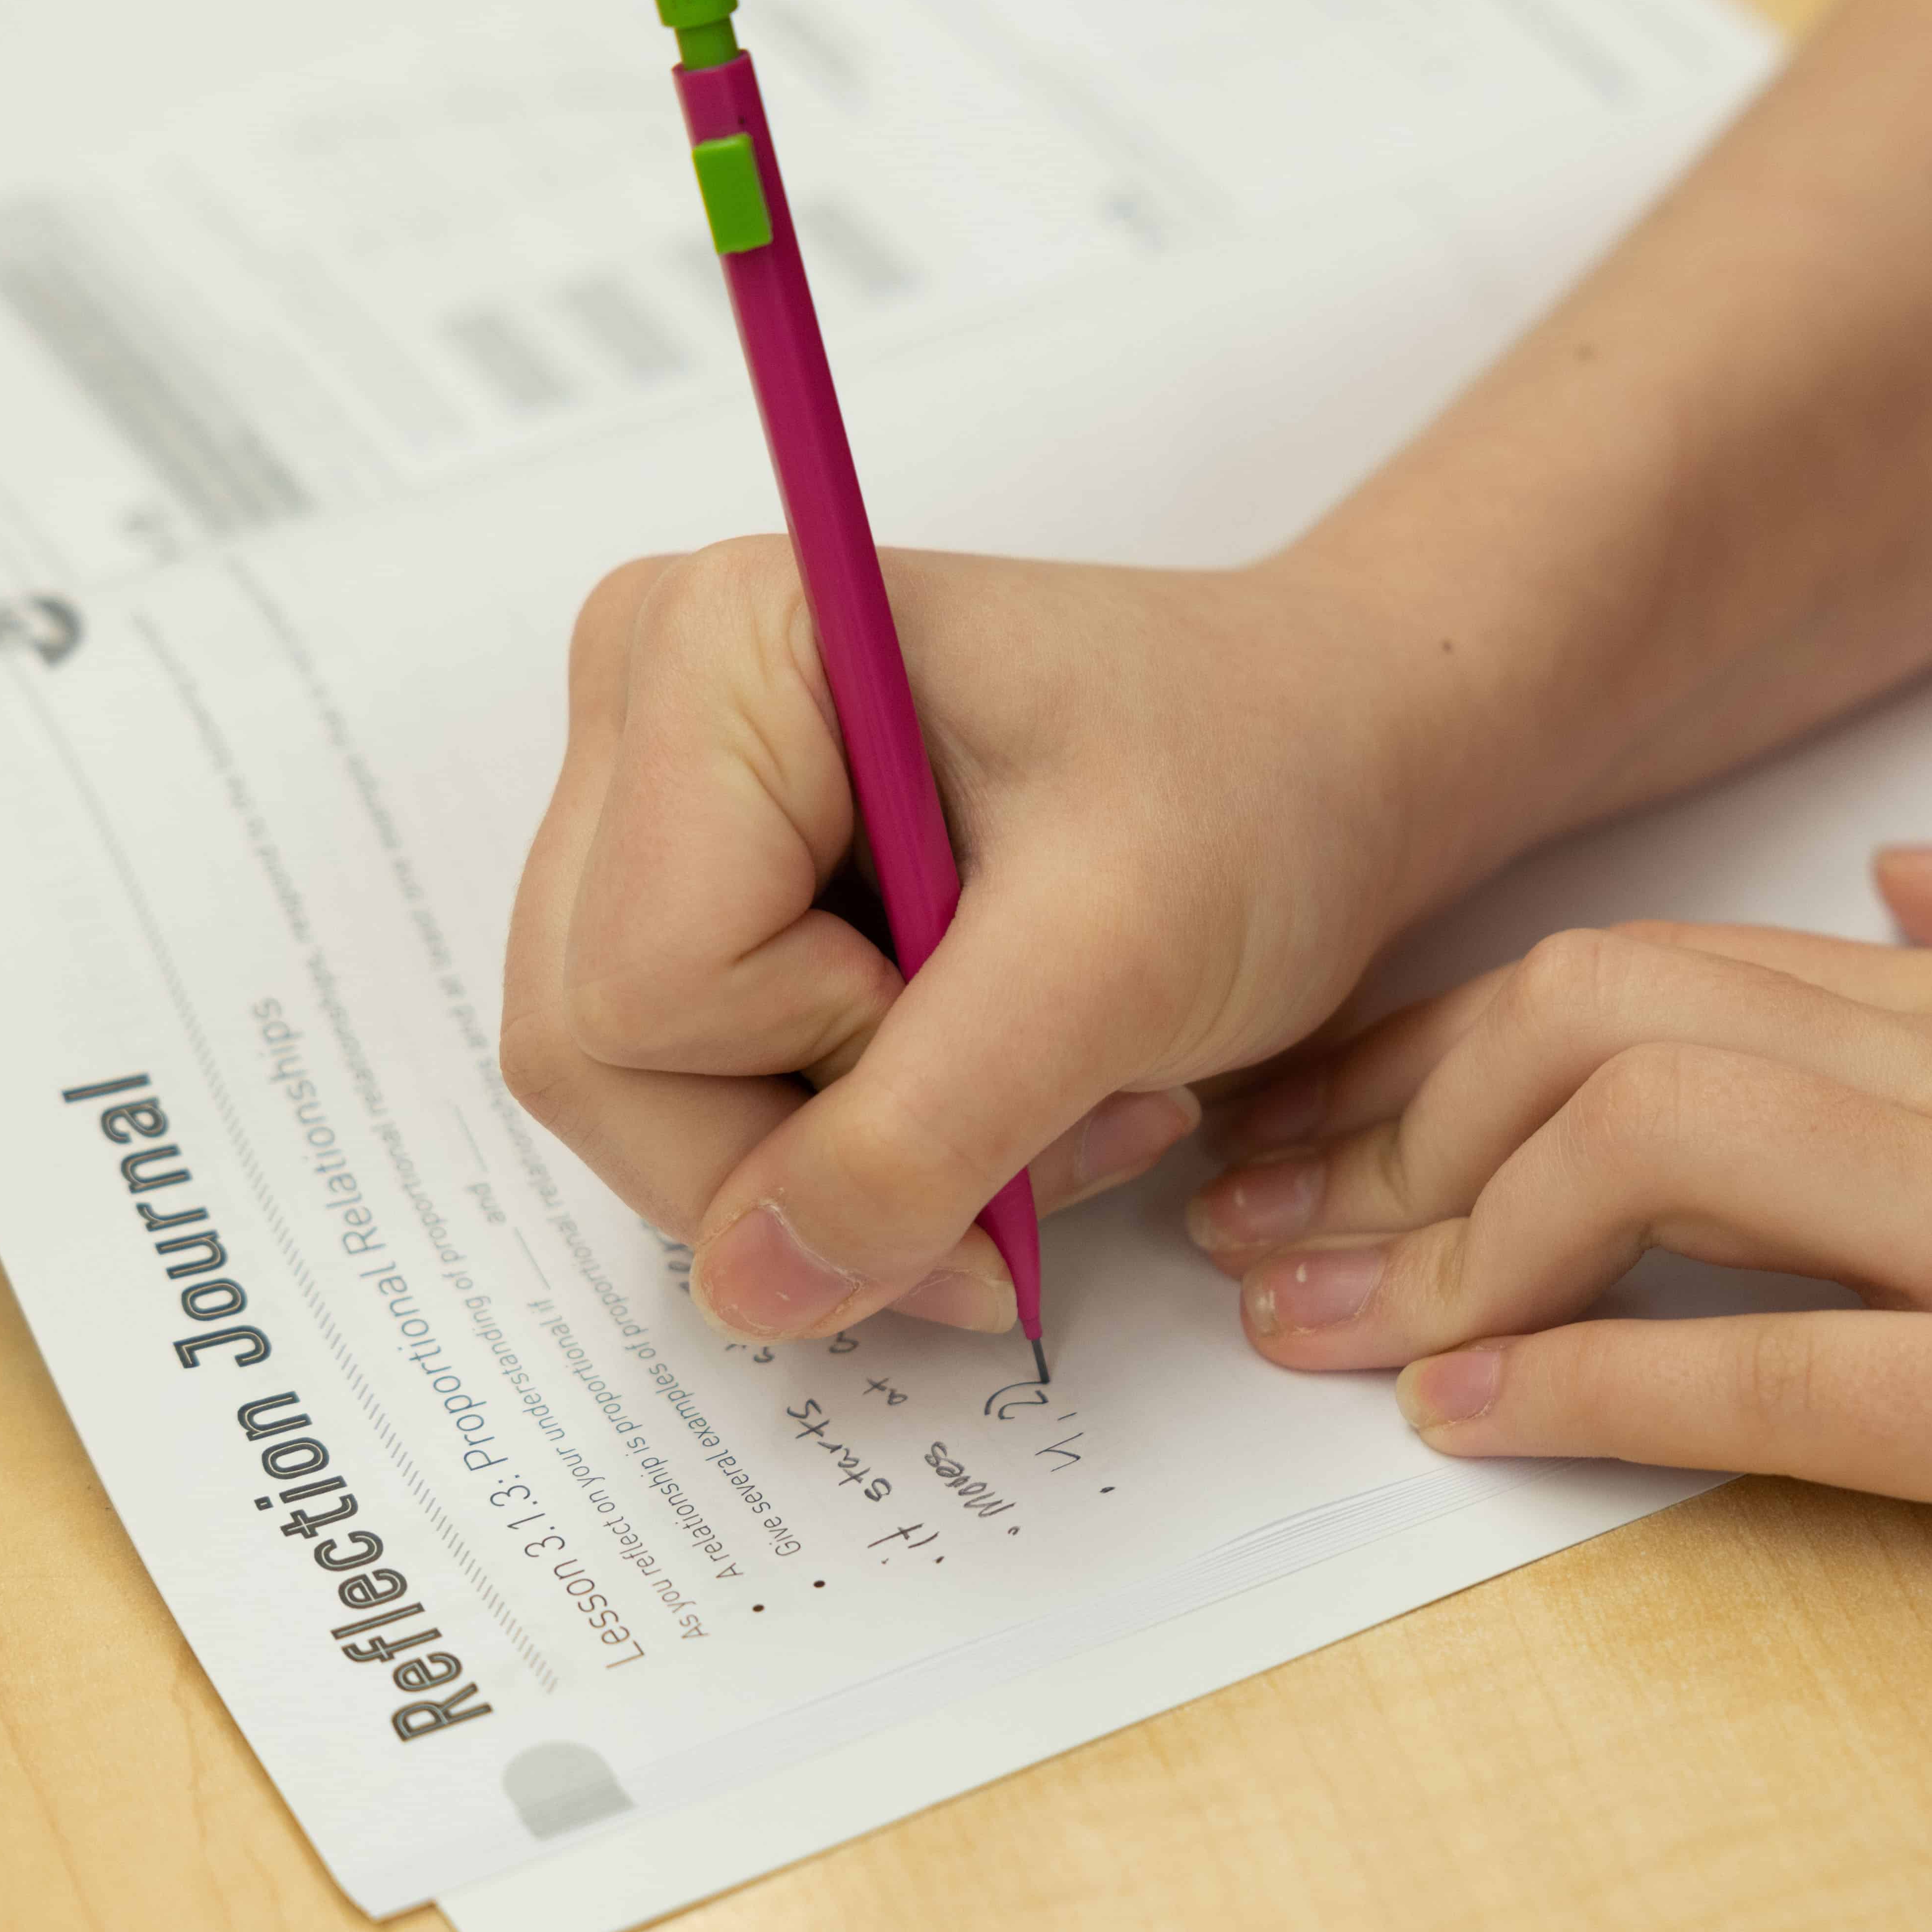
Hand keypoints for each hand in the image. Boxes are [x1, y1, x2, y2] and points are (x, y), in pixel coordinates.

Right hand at [502, 539, 1493, 1343]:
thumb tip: (746, 1289)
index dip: (832, 1067)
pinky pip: (697, 1095)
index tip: (1034, 1018)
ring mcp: (650, 798)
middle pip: (600, 1058)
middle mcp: (638, 699)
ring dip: (860, 1171)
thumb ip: (922, 1130)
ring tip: (1057, 1106)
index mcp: (712, 641)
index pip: (642, 992)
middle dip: (834, 1158)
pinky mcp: (695, 889)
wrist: (1332, 746)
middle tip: (1062, 1123)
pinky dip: (858, 1148)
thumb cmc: (1257, 787)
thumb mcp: (1119, 961)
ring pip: (642, 1101)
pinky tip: (1006, 1094)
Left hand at [1182, 844, 1931, 1569]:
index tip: (1327, 1120)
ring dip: (1451, 1252)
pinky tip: (1479, 1421)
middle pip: (1592, 1035)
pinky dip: (1608, 1384)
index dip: (1451, 1044)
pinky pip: (1795, 1370)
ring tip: (1315, 1341)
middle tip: (1247, 1238)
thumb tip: (1907, 871)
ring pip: (1648, 1162)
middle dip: (1387, 1133)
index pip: (1652, 971)